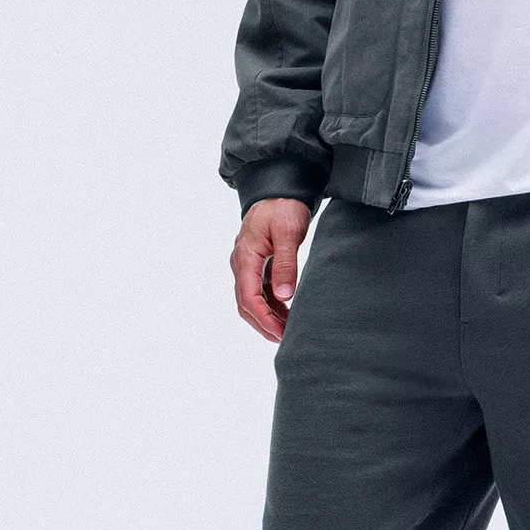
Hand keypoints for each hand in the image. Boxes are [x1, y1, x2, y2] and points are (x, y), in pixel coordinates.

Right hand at [232, 197, 312, 341]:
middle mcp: (241, 264)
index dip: (263, 318)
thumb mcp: (288, 233)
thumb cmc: (283, 208)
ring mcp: (247, 266)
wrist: (278, 189)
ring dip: (267, 317)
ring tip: (288, 330)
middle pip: (245, 304)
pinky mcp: (256, 266)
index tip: (280, 333)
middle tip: (285, 339)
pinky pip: (258, 292)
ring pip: (251, 300)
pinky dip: (270, 306)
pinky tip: (286, 314)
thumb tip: (284, 296)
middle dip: (263, 324)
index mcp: (245, 257)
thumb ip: (286, 264)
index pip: (248, 297)